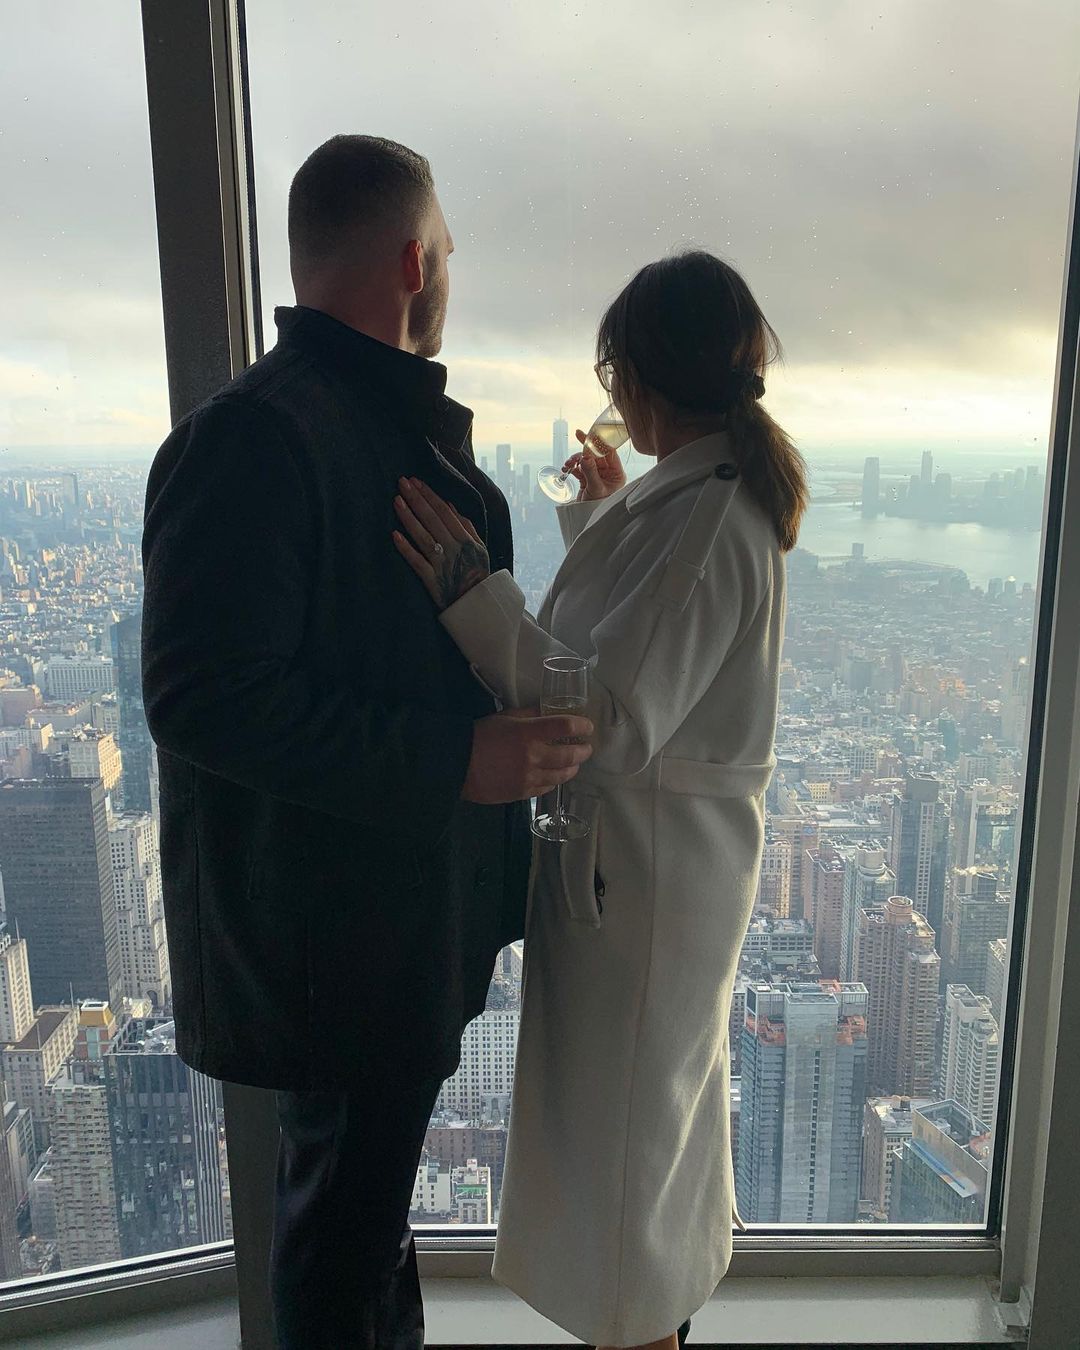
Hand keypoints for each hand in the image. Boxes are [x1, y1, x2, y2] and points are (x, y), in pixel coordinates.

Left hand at [392, 477, 489, 610]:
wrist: (478, 606)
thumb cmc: (476, 574)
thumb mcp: (479, 548)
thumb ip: (466, 526)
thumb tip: (449, 504)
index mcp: (466, 539)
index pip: (445, 512)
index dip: (429, 495)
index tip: (416, 482)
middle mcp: (454, 549)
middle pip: (432, 520)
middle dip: (417, 499)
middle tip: (402, 483)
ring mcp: (443, 565)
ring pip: (423, 537)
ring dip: (409, 518)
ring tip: (397, 501)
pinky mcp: (433, 581)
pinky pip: (417, 562)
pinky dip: (406, 549)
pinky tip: (394, 535)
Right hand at [462, 708, 593, 803]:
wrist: (457, 765)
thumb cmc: (479, 736)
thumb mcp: (505, 717)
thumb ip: (530, 715)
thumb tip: (548, 712)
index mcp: (528, 733)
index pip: (565, 727)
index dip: (581, 726)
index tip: (587, 726)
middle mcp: (533, 757)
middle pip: (570, 755)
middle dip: (583, 751)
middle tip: (586, 748)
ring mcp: (529, 778)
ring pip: (561, 776)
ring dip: (572, 768)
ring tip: (575, 764)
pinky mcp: (522, 793)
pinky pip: (546, 788)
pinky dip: (553, 781)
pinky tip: (554, 777)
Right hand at [563, 429, 626, 500]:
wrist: (588, 519)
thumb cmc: (599, 506)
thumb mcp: (596, 488)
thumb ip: (591, 472)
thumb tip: (585, 456)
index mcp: (616, 473)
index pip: (609, 452)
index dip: (599, 442)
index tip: (590, 434)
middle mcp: (608, 472)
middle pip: (596, 454)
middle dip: (584, 450)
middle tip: (577, 437)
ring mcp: (597, 475)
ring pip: (586, 460)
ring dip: (576, 459)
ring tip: (568, 464)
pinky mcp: (587, 479)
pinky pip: (580, 468)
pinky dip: (573, 467)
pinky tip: (566, 469)